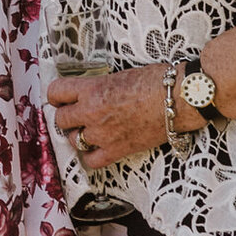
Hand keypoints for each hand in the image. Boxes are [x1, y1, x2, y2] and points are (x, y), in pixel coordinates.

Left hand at [46, 64, 189, 172]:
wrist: (179, 99)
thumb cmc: (155, 81)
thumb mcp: (119, 74)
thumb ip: (98, 86)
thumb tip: (88, 92)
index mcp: (92, 89)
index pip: (56, 93)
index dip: (57, 96)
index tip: (61, 98)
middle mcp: (92, 112)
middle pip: (61, 119)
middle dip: (67, 116)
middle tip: (76, 114)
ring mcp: (103, 134)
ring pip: (73, 140)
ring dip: (78, 135)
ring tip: (88, 130)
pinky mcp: (118, 150)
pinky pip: (91, 161)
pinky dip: (91, 156)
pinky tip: (96, 148)